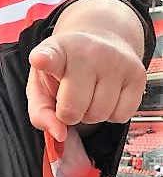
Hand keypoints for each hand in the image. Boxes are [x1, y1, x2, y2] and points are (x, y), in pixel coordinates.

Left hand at [26, 31, 145, 141]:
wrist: (100, 42)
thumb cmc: (64, 69)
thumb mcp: (40, 86)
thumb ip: (40, 113)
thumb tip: (60, 134)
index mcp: (56, 50)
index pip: (50, 56)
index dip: (44, 60)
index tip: (40, 59)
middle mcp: (87, 51)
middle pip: (73, 107)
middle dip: (68, 114)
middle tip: (68, 98)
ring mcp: (115, 60)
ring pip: (99, 114)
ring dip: (90, 115)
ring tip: (87, 94)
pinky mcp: (137, 74)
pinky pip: (121, 116)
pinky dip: (111, 114)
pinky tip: (105, 95)